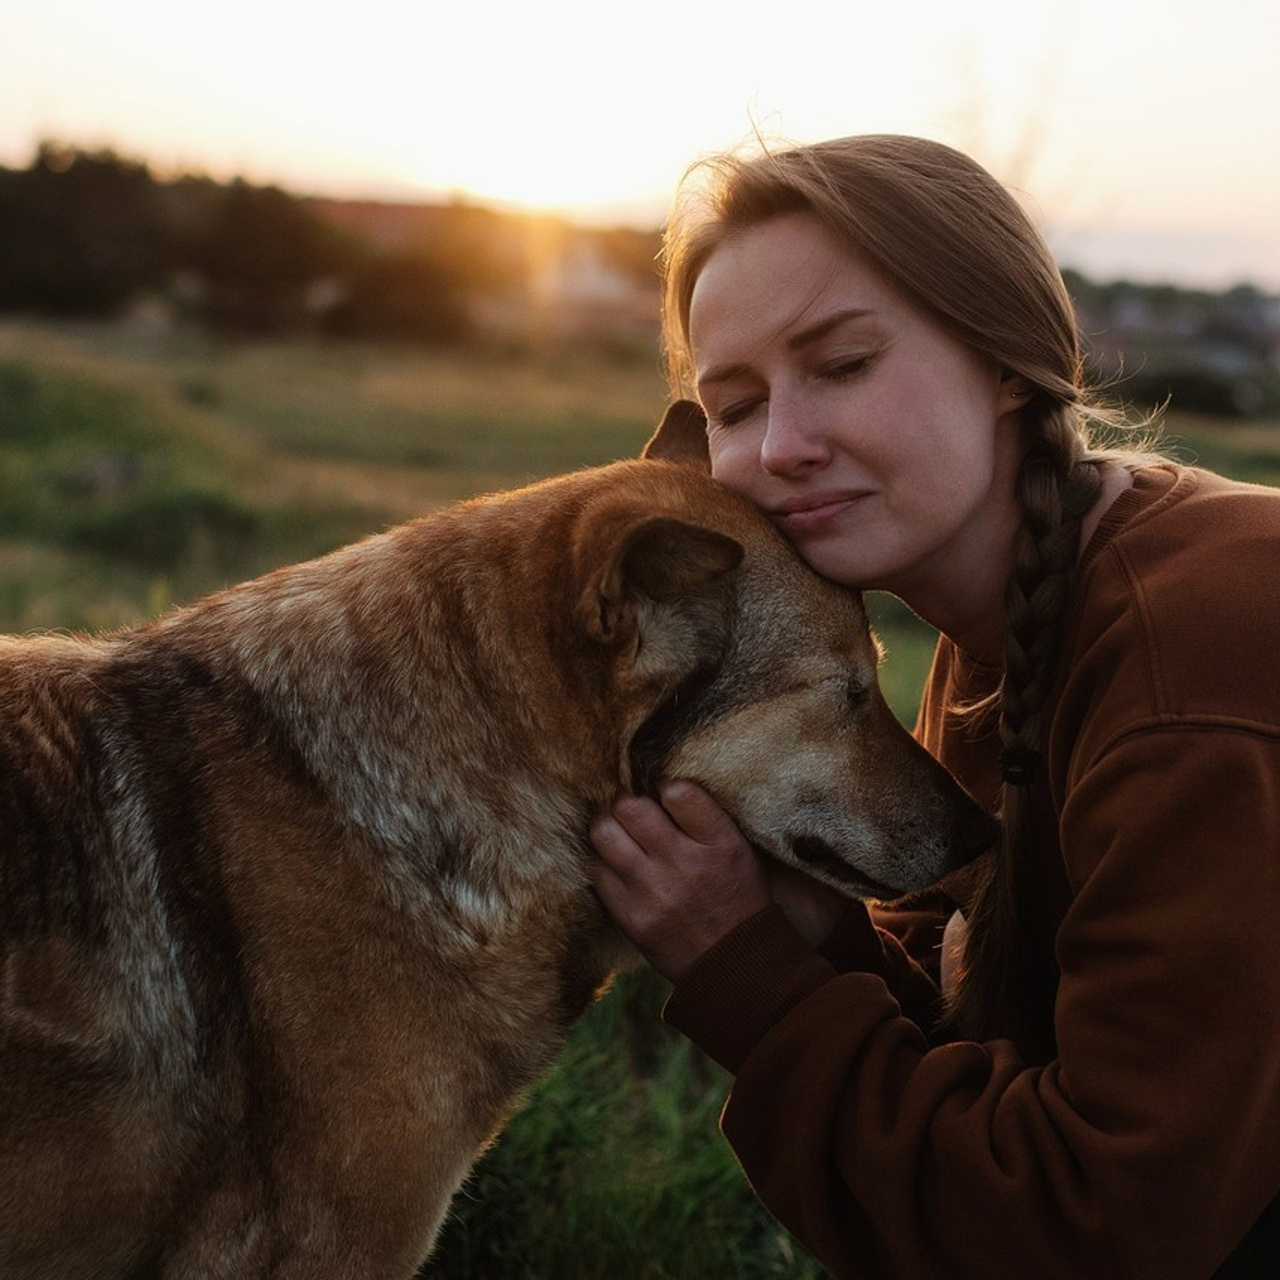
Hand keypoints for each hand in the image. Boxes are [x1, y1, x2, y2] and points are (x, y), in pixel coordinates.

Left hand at [589, 781, 852, 979]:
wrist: (736, 968)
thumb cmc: (739, 900)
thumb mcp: (741, 853)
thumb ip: (707, 819)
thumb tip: (663, 785)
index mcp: (722, 844)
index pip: (678, 791)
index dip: (666, 788)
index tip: (666, 796)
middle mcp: (687, 864)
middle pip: (631, 807)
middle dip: (626, 803)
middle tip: (630, 811)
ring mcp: (655, 892)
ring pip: (604, 833)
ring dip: (607, 826)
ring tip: (616, 831)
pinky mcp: (632, 918)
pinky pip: (597, 872)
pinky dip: (602, 861)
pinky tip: (614, 863)